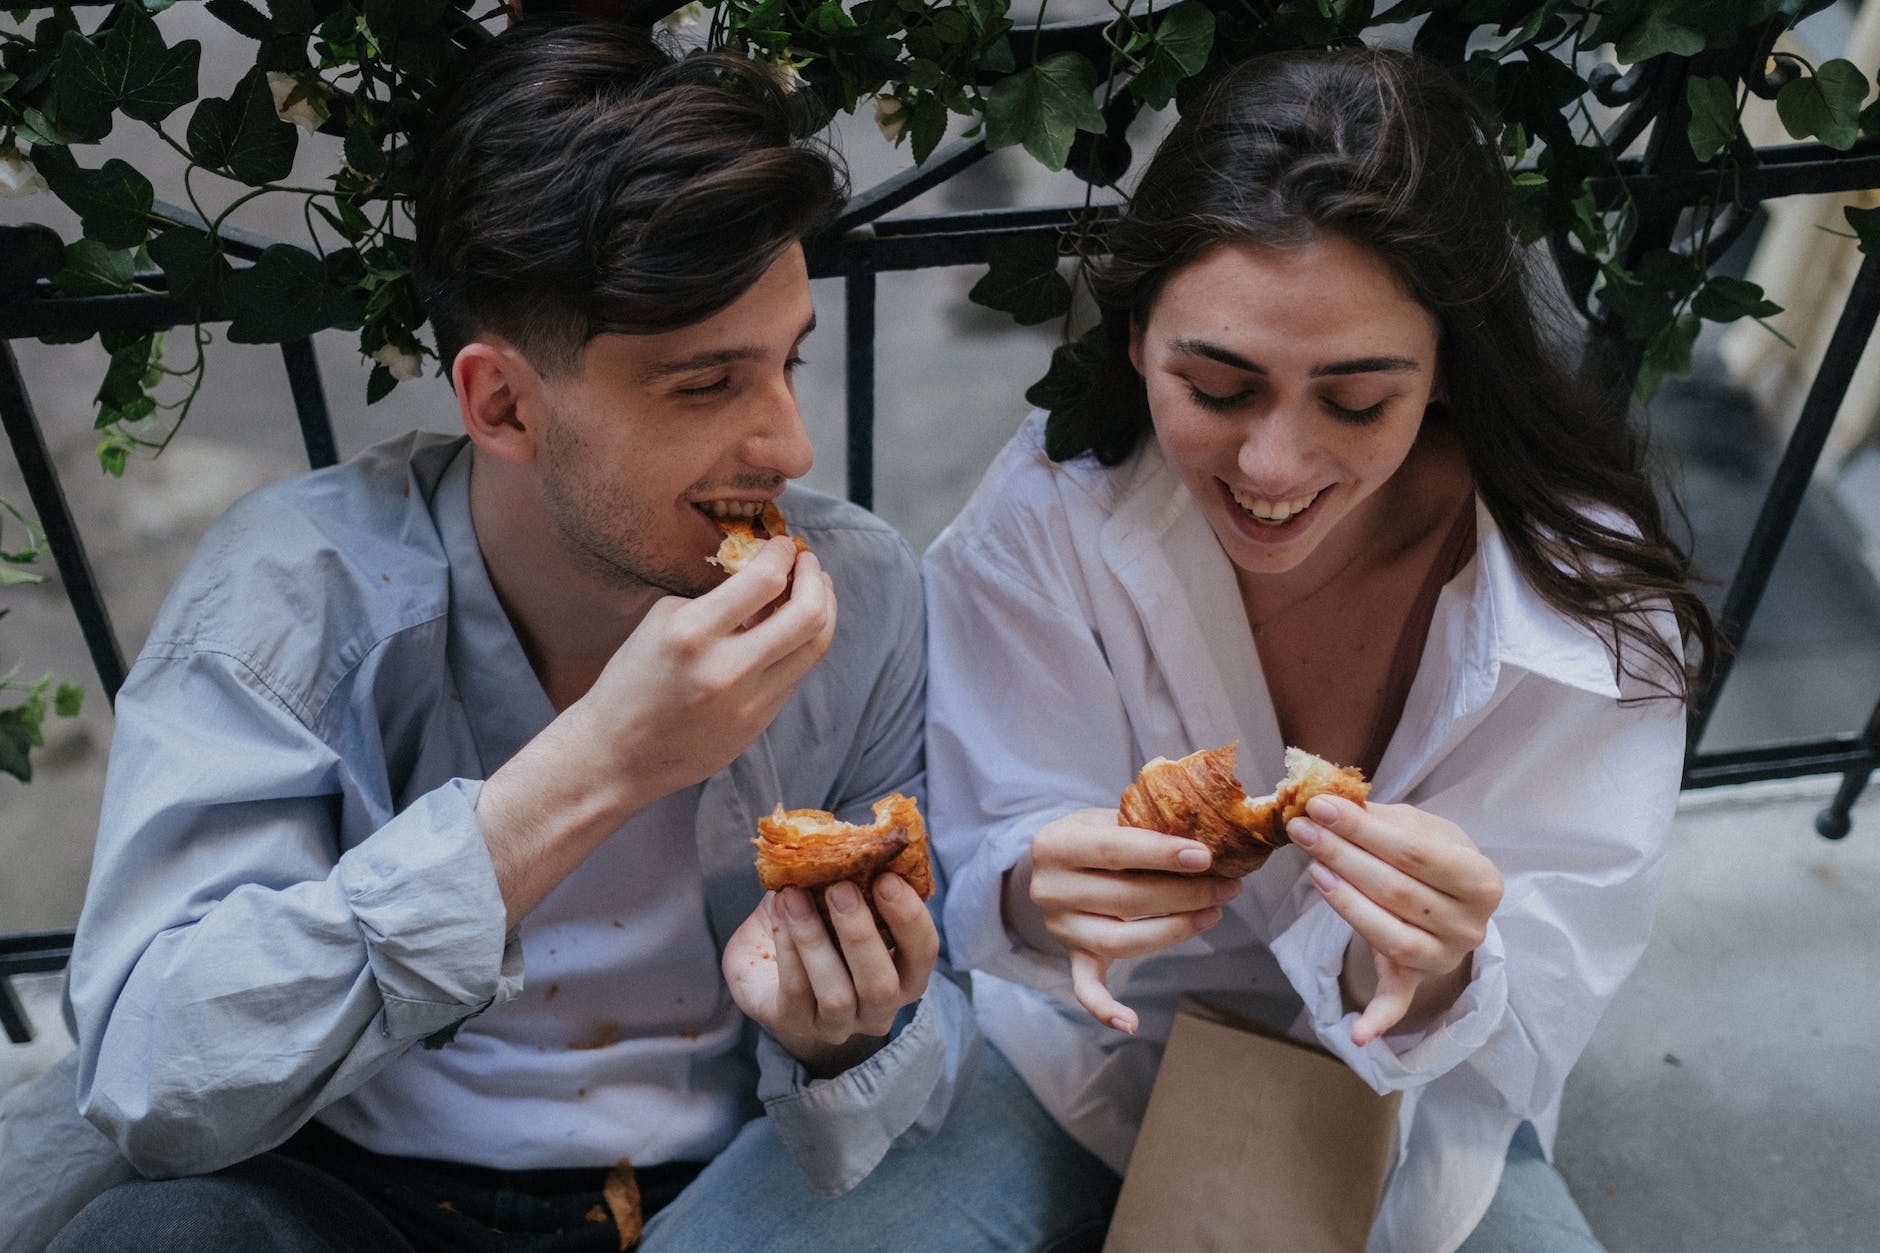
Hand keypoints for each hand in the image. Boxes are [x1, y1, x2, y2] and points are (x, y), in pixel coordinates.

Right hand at [575, 536, 835, 801]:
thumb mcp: (661, 623)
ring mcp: (749, 702)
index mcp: (691, 634)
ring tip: (814, 591)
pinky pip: (794, 673)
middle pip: (808, 616)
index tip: (785, 544)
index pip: (762, 581)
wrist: (617, 756)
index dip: (783, 554)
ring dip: (823, 610)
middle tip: (809, 563)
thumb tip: (763, 583)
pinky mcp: (759, 724)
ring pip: (814, 647)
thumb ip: (715, 600)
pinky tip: (790, 630)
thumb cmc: (631, 682)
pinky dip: (799, 644)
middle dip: (816, 579)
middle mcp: (727, 669)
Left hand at [722, 874, 937, 1076]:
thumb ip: (854, 880)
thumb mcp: (839, 904)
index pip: (923, 952)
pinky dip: (788, 951)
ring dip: (815, 940)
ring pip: (837, 995)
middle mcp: (879, 1008)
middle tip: (838, 887)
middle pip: (882, 984)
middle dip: (860, 933)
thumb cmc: (819, 929)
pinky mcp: (796, 1024)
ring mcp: (838, 1024)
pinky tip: (780, 914)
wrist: (766, 970)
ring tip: (793, 896)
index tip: (886, 877)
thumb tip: (853, 840)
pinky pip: (796, 993)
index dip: (909, 917)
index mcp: (904, 973)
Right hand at [1025, 807, 1242, 1034]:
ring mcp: (1060, 927)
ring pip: (1121, 940)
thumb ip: (1145, 825)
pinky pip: (1086, 987)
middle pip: (1126, 899)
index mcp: (1055, 845)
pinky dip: (1105, 1008)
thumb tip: (1210, 835)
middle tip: (1228, 886)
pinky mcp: (1071, 955)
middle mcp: (1049, 889)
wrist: (1054, 866)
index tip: (1205, 857)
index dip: (1162, 854)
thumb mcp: (1106, 817)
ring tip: (1213, 913)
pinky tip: (1131, 1023)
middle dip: (1185, 893)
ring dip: (1175, 930)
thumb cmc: (1094, 836)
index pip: (1114, 850)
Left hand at [1287, 794, 1502, 1045]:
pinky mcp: (1417, 983)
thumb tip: (1336, 804)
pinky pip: (1397, 1004)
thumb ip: (1386, 819)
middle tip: (1303, 830)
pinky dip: (1378, 1019)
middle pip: (1397, 891)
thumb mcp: (1423, 829)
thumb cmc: (1432, 858)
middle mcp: (1470, 925)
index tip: (1320, 806)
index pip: (1416, 852)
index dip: (1364, 830)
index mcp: (1481, 880)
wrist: (1451, 900)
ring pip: (1389, 935)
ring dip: (1345, 902)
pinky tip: (1356, 1034)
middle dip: (1343, 856)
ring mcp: (1445, 959)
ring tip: (1311, 868)